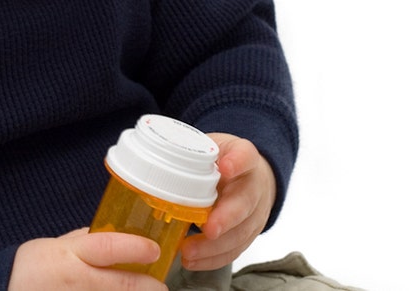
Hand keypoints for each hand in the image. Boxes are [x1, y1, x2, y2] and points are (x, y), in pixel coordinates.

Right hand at [9, 228, 167, 290]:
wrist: (3, 289)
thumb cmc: (31, 268)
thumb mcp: (56, 245)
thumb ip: (85, 241)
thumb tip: (115, 233)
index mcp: (70, 255)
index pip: (108, 247)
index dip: (136, 248)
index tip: (155, 249)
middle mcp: (75, 280)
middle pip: (122, 284)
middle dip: (149, 287)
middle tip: (160, 286)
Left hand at [179, 133, 276, 270]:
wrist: (253, 178)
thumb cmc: (224, 161)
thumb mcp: (212, 147)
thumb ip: (191, 151)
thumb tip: (153, 159)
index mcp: (245, 158)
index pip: (245, 156)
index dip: (237, 162)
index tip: (225, 168)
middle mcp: (254, 186)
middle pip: (245, 203)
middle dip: (226, 218)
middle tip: (209, 229)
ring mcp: (255, 213)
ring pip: (240, 232)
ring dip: (214, 246)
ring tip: (189, 251)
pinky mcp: (249, 234)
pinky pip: (234, 250)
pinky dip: (213, 259)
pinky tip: (193, 261)